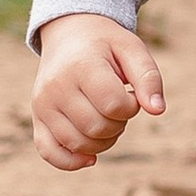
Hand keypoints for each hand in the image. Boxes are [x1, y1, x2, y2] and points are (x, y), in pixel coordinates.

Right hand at [31, 11, 165, 168]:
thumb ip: (148, 78)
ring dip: (102, 142)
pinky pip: (50, 152)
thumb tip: (157, 110)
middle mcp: (56, 87)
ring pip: (78, 144)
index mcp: (81, 66)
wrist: (68, 33)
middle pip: (96, 127)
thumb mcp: (132, 49)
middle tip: (119, 106)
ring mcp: (43, 104)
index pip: (113, 105)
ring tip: (106, 118)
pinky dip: (71, 161)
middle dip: (119, 124)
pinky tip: (90, 157)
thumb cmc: (105, 44)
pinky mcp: (38, 118)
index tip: (130, 94)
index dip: (131, 106)